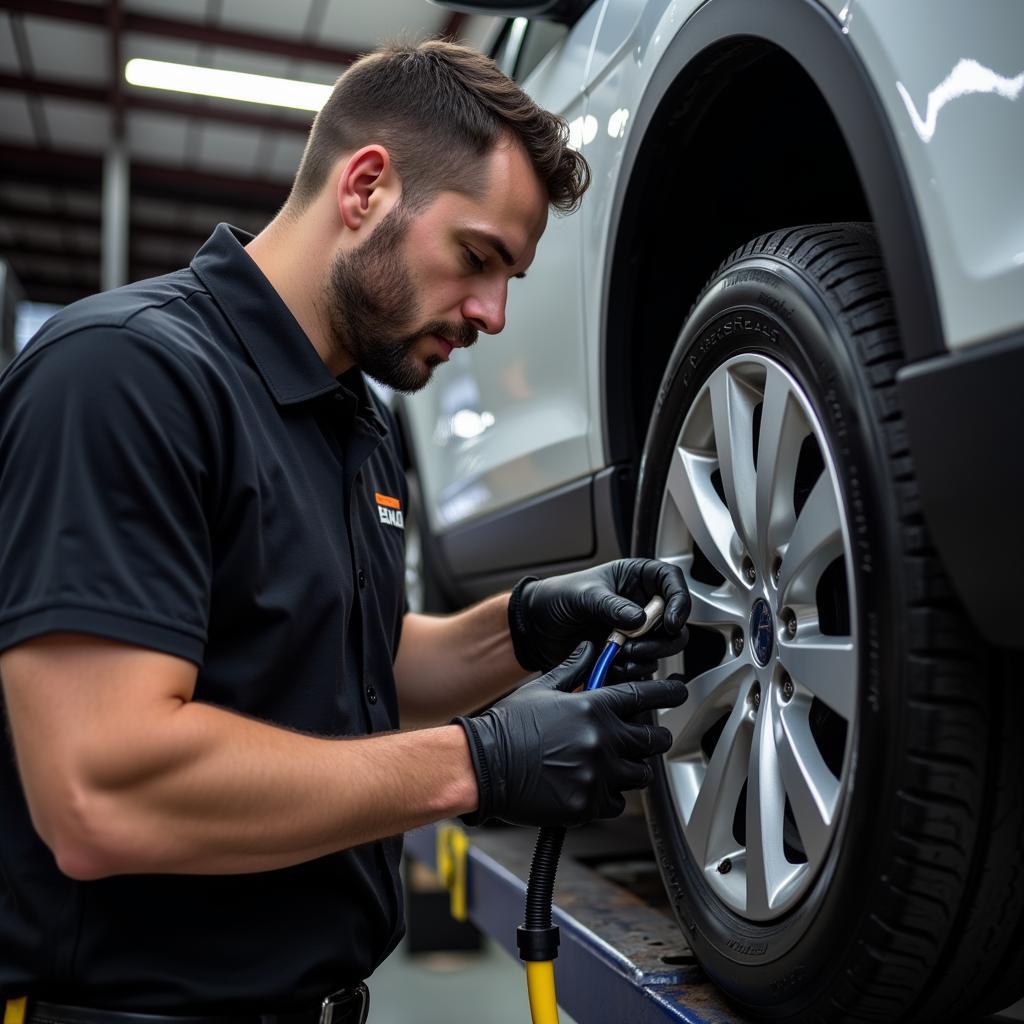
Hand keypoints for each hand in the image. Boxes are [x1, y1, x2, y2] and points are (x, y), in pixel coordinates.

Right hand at [454, 643, 686, 827]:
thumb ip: (573, 669)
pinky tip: (592, 784)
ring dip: (632, 767)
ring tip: (614, 762)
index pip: (645, 697)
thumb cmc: (508, 725)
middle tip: (648, 735)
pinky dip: (609, 795)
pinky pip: (615, 802)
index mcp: (594, 707)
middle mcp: (602, 741)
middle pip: (652, 740)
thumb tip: (589, 648)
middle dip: (655, 737)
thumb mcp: (542, 688)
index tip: (678, 691)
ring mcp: (597, 775)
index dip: (667, 692)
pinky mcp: (587, 804)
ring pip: (639, 774)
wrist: (483, 765)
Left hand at [508, 558, 690, 672]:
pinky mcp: (626, 654)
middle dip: (662, 638)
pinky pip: (643, 666)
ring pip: (663, 648)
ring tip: (621, 654)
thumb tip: (639, 618)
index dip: (679, 601)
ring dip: (647, 656)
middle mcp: (641, 604)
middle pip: (674, 623)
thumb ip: (611, 605)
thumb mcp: (584, 594)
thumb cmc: (558, 597)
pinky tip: (614, 665)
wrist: (537, 627)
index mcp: (635, 578)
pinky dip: (633, 670)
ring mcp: (635, 631)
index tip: (671, 621)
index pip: (671, 582)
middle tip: (637, 644)